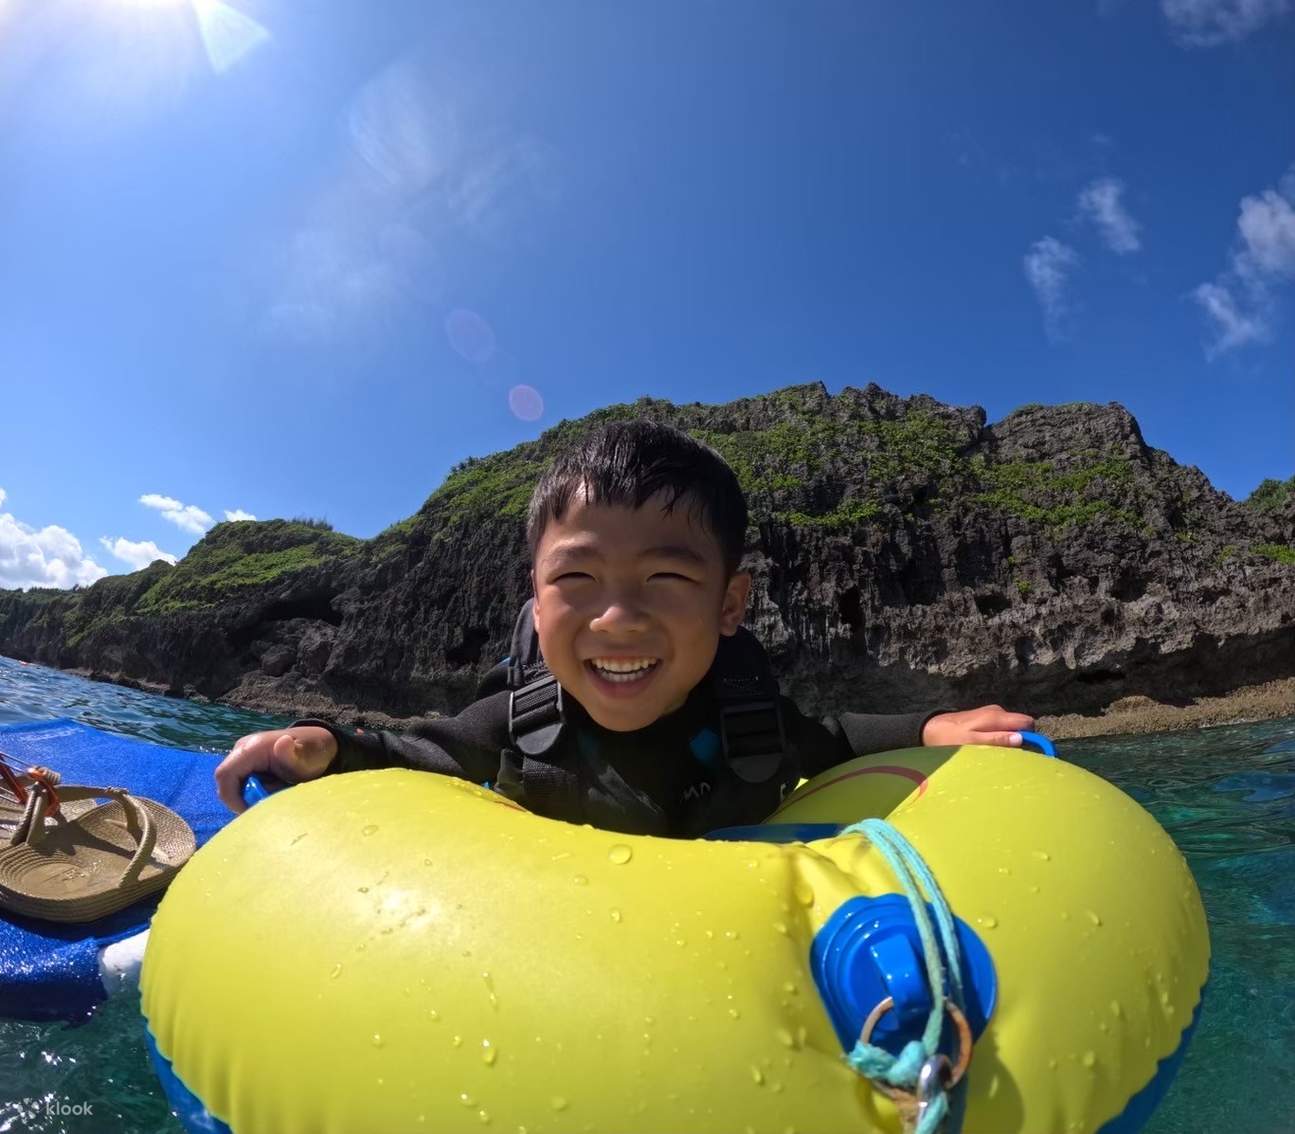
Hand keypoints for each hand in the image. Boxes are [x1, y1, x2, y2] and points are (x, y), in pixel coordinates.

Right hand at [214, 726, 338, 813]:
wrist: (318, 746)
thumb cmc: (312, 753)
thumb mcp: (306, 759)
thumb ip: (292, 756)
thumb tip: (283, 743)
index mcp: (252, 747)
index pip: (225, 775)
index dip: (232, 798)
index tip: (249, 812)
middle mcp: (242, 750)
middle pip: (227, 783)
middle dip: (242, 799)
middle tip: (265, 808)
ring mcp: (244, 758)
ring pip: (234, 786)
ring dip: (250, 797)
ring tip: (273, 797)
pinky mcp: (248, 766)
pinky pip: (242, 785)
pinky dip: (254, 794)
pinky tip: (272, 794)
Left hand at [920, 705, 1034, 748]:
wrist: (930, 729)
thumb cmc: (950, 737)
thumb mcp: (973, 742)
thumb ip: (996, 740)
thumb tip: (1021, 739)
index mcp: (996, 716)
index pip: (1027, 722)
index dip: (1031, 737)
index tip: (1026, 753)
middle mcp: (997, 712)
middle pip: (1020, 726)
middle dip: (1019, 740)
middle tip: (1009, 756)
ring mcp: (991, 715)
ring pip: (1011, 728)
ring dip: (1008, 741)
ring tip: (996, 754)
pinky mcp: (985, 719)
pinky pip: (1001, 729)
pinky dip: (999, 739)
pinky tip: (988, 749)